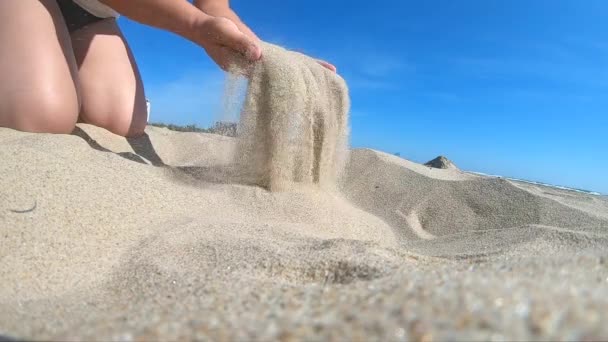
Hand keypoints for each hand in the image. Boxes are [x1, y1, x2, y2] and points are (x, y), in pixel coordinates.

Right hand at [195, 4, 336, 72]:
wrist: (206, 28)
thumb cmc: (214, 30)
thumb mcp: (225, 33)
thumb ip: (241, 44)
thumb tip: (259, 55)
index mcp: (248, 69)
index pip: (275, 80)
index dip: (293, 84)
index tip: (311, 89)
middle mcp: (256, 72)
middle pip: (285, 79)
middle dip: (307, 82)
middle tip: (332, 83)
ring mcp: (259, 66)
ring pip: (286, 73)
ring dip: (306, 73)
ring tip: (330, 75)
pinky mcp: (261, 59)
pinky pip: (283, 64)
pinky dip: (297, 65)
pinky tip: (310, 68)